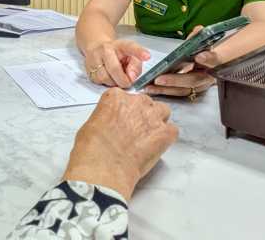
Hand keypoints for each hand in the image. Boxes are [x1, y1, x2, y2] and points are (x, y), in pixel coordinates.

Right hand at [63, 88, 177, 199]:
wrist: (103, 168)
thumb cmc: (91, 150)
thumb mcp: (91, 124)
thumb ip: (106, 117)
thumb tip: (111, 125)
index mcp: (115, 97)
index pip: (126, 97)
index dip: (125, 111)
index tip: (123, 121)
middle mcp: (136, 101)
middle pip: (145, 103)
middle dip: (142, 115)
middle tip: (135, 132)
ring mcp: (153, 116)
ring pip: (163, 112)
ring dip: (157, 122)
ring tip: (148, 139)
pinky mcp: (165, 133)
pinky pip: (172, 130)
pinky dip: (166, 138)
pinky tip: (156, 148)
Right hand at [83, 39, 150, 87]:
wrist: (96, 47)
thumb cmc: (116, 53)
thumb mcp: (130, 55)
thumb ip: (136, 66)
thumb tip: (132, 78)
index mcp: (119, 45)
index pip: (130, 47)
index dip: (139, 52)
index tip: (147, 56)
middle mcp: (105, 50)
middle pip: (114, 69)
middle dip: (123, 80)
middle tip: (127, 83)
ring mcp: (94, 59)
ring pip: (105, 78)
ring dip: (113, 82)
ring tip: (116, 77)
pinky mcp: (88, 69)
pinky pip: (99, 82)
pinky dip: (105, 83)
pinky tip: (108, 77)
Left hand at [145, 25, 214, 97]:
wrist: (213, 63)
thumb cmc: (207, 51)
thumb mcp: (205, 41)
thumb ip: (200, 36)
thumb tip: (198, 30)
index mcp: (217, 61)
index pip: (215, 59)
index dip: (209, 58)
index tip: (199, 56)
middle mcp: (210, 76)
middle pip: (194, 80)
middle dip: (176, 80)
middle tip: (159, 79)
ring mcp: (201, 86)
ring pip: (184, 90)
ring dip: (166, 89)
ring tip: (150, 87)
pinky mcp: (192, 91)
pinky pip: (178, 93)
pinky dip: (165, 92)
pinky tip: (152, 90)